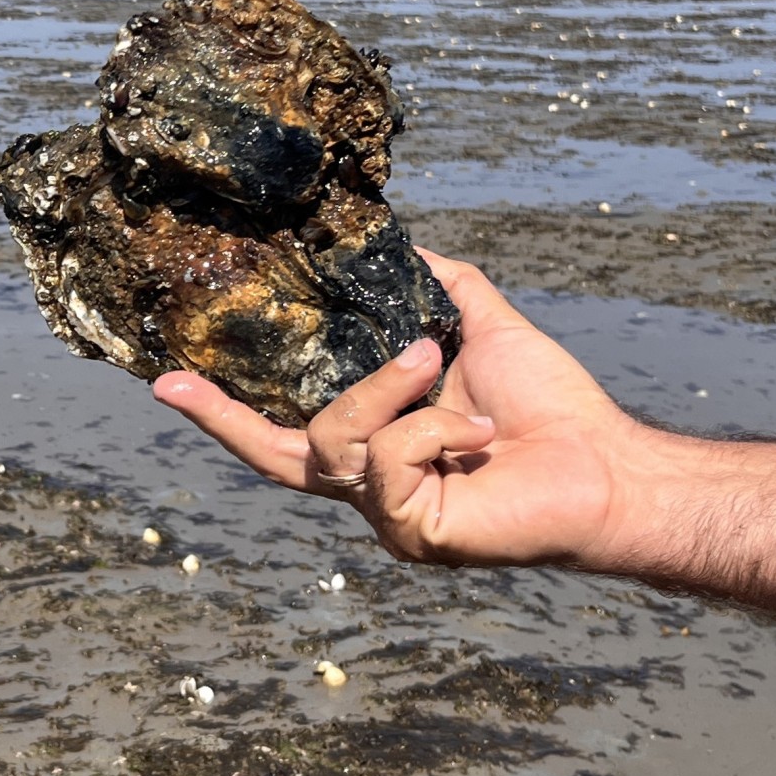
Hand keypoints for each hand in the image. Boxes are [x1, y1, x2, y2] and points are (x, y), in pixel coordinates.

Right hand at [151, 250, 644, 566]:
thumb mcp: (480, 328)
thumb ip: (438, 287)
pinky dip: (432, 427)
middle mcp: (372, 488)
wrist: (607, 464)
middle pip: (276, 455)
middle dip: (222, 421)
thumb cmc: (552, 407)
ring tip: (433, 363)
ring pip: (334, 438)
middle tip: (174, 386)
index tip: (168, 381)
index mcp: (377, 446)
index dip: (227, 411)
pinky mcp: (414, 532)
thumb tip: (401, 243)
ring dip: (384, 388)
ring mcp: (388, 516)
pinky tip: (476, 430)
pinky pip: (388, 460)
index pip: (285, 430)